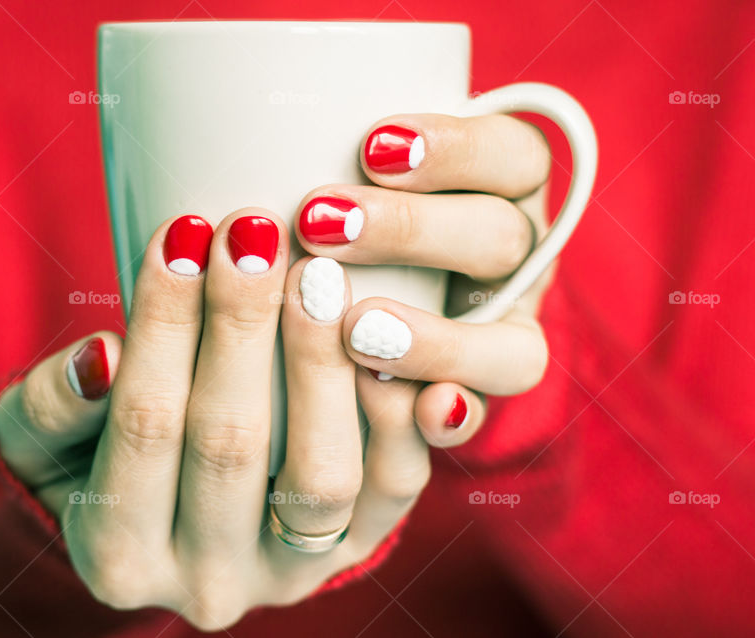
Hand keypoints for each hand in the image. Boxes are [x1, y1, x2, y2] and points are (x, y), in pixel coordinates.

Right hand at [0, 211, 429, 629]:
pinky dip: (402, 415)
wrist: (168, 523)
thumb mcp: (38, 439)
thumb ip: (53, 405)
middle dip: (241, 327)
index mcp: (119, 557)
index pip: (144, 426)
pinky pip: (395, 487)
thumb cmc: (89, 460)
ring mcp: (291, 573)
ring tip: (317, 274)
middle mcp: (209, 584)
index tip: (181, 231)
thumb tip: (104, 356)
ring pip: (322, 476)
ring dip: (321, 365)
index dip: (164, 326)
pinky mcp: (359, 548)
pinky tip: (388, 335)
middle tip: (253, 233)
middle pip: (231, 447)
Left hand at [295, 114, 553, 446]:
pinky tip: (423, 410)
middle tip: (319, 222)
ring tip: (358, 330)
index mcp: (500, 190)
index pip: (510, 154)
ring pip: (513, 345)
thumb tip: (247, 177)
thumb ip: (326, 163)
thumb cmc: (345, 216)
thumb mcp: (342, 179)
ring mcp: (505, 336)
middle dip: (411, 231)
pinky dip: (454, 414)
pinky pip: (485, 415)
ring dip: (438, 339)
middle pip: (499, 240)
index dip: (454, 149)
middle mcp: (515, 263)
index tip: (369, 146)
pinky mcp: (479, 400)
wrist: (372, 304)